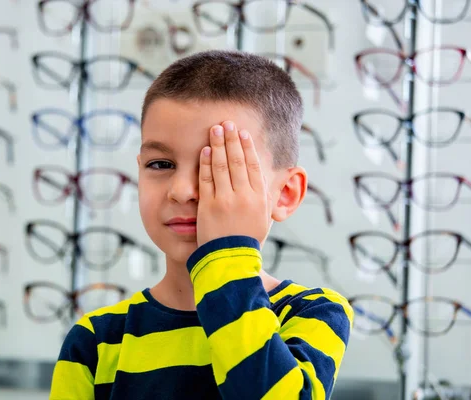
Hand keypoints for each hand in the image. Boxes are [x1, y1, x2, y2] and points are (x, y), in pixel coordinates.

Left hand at [196, 120, 270, 246]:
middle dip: (232, 139)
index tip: (243, 133)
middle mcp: (244, 197)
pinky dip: (205, 164)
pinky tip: (204, 150)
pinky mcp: (209, 207)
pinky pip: (207, 180)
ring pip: (222, 167)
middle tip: (227, 123)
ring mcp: (225, 201)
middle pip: (238, 161)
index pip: (253, 165)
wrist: (231, 260)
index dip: (248, 147)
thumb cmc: (248, 240)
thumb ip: (263, 196)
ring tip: (215, 129)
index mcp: (259, 198)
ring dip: (218, 145)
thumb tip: (266, 176)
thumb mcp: (263, 218)